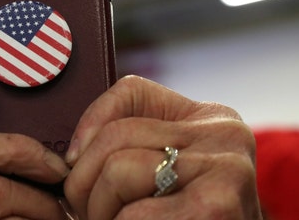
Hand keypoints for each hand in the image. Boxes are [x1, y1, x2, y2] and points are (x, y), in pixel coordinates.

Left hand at [63, 76, 261, 218]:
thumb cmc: (190, 216)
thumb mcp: (175, 171)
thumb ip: (135, 144)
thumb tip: (73, 156)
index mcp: (212, 119)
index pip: (131, 91)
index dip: (87, 128)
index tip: (73, 163)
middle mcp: (225, 137)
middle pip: (116, 137)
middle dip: (84, 182)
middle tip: (85, 211)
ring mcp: (225, 172)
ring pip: (118, 172)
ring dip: (99, 211)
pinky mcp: (215, 209)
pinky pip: (132, 215)